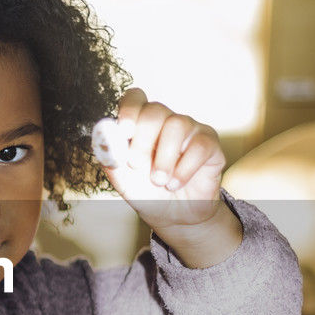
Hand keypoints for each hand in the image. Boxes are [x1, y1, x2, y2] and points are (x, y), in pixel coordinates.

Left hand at [100, 88, 236, 258]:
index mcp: (140, 123)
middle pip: (155, 110)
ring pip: (178, 125)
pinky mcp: (209, 144)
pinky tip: (175, 184)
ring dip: (165, 158)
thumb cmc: (146, 191)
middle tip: (137, 165)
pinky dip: (184, 168)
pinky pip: (200, 145)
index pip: (135, 98)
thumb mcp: (121, 178)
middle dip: (143, 140)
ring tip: (159, 181)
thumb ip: (111, 156)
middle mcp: (165, 121)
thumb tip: (105, 136)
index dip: (129, 110)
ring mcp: (189, 130)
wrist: (172, 216)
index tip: (124, 132)